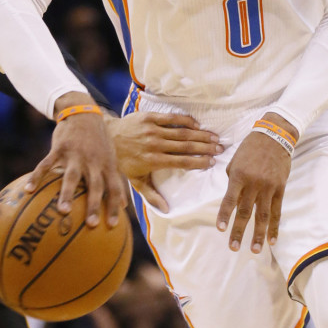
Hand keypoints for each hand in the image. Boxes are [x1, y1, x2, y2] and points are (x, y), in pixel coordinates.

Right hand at [26, 98, 126, 227]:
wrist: (83, 112)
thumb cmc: (98, 140)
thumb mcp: (110, 157)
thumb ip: (115, 180)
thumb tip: (123, 205)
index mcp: (107, 165)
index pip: (114, 188)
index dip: (114, 206)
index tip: (112, 226)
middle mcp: (93, 161)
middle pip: (95, 185)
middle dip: (94, 205)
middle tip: (91, 224)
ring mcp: (76, 154)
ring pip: (71, 177)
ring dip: (67, 194)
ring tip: (63, 211)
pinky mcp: (59, 148)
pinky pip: (46, 164)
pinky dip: (37, 177)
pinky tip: (28, 190)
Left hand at [107, 111, 222, 211]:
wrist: (107, 137)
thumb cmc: (123, 161)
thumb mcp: (135, 181)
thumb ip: (151, 195)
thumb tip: (166, 210)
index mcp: (153, 161)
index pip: (181, 162)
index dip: (198, 162)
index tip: (211, 163)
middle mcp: (155, 145)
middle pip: (186, 146)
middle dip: (205, 148)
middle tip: (220, 149)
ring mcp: (152, 130)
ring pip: (182, 132)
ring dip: (200, 135)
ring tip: (215, 137)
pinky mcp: (149, 117)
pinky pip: (171, 118)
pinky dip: (186, 121)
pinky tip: (198, 125)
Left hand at [216, 122, 291, 253]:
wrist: (274, 136)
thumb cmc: (250, 148)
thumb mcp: (235, 161)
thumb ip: (233, 181)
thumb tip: (233, 200)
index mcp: (238, 176)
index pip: (230, 200)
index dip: (225, 215)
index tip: (220, 229)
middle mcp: (253, 184)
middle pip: (245, 212)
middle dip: (239, 231)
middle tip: (233, 247)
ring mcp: (268, 187)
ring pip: (262, 216)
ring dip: (257, 235)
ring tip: (253, 250)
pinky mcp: (280, 189)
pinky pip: (277, 211)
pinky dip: (274, 227)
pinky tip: (271, 239)